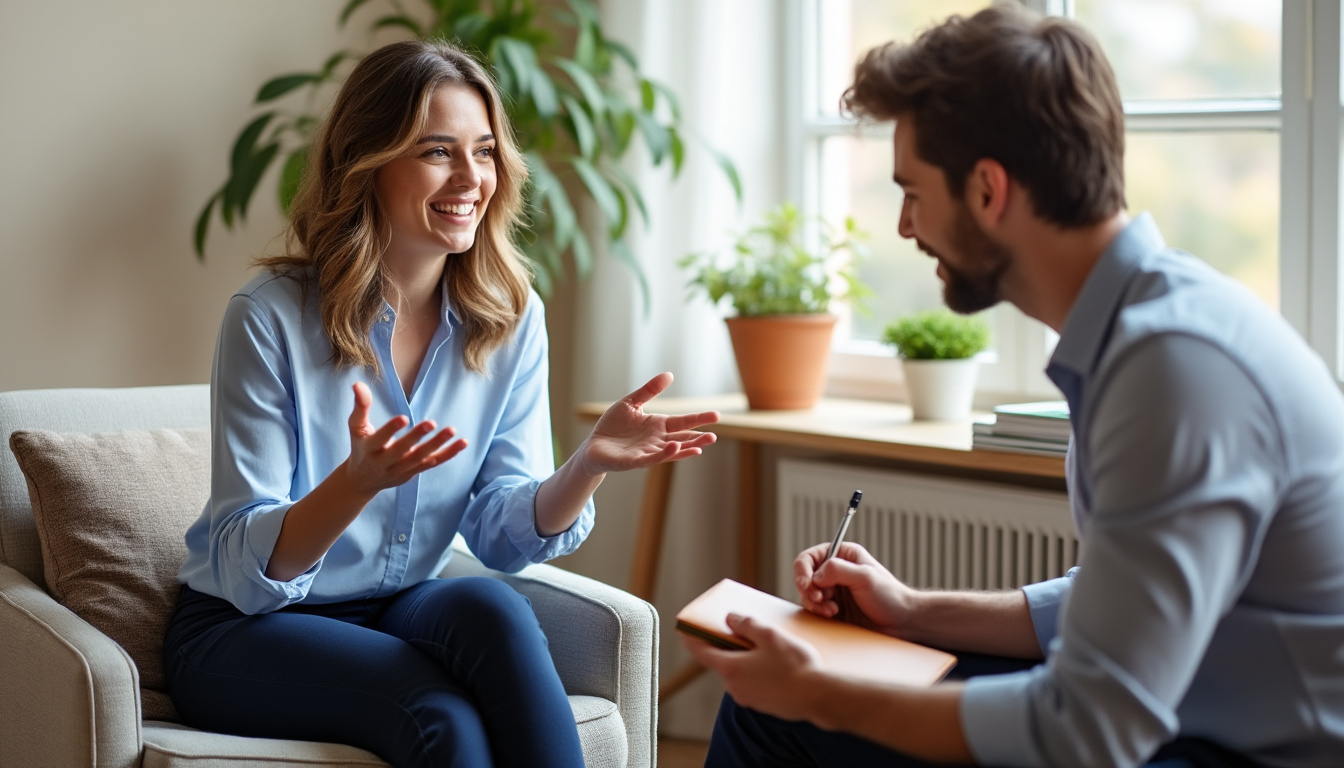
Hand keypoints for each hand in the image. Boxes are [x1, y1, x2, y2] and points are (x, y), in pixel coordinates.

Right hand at [343, 382, 467, 495]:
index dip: (390, 430)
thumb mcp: (356, 428)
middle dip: (417, 438)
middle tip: (432, 423)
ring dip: (437, 445)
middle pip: (402, 451)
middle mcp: (385, 463)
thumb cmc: (361, 447)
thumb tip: (358, 383)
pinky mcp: (414, 472)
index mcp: (369, 450)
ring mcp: (401, 470)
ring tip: (452, 430)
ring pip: (421, 458)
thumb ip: (360, 407)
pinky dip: (448, 454)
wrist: (363, 481)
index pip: (379, 440)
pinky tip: (463, 443)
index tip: (403, 417)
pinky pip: (433, 463)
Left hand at [577, 372, 719, 475]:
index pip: (683, 422)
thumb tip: (669, 374)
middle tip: (714, 435)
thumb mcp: (631, 403)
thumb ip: (649, 390)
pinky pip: (652, 457)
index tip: (716, 415)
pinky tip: (675, 447)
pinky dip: (664, 453)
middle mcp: (657, 440)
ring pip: (672, 451)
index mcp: (658, 425)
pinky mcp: (635, 461)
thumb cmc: (613, 425)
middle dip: (698, 438)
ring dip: (687, 448)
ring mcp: (648, 452)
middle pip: (682, 438)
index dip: (698, 419)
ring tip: (703, 445)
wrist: (593, 445)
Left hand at [681, 613, 823, 721]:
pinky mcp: (764, 705)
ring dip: (748, 659)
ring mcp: (749, 698)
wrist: (819, 697)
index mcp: (731, 669)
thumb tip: (730, 619)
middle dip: (730, 646)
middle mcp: (735, 687)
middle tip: (742, 630)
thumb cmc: (795, 665)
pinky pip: (755, 683)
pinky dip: (760, 671)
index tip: (684, 630)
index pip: (702, 652)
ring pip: (741, 672)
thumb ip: (746, 625)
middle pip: (724, 661)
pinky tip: (779, 664)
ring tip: (769, 646)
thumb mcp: (770, 636)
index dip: (692, 639)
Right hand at [794, 542, 914, 636]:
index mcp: (843, 555)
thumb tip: (816, 576)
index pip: (810, 557)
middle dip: (809, 590)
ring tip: (833, 610)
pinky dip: (819, 613)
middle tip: (820, 600)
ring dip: (815, 603)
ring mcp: (833, 590)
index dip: (803, 570)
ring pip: (808, 594)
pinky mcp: (833, 608)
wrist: (901, 622)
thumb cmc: (890, 596)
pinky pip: (815, 609)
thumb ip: (838, 570)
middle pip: (805, 577)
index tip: (806, 584)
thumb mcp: (866, 577)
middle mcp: (835, 571)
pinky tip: (834, 615)